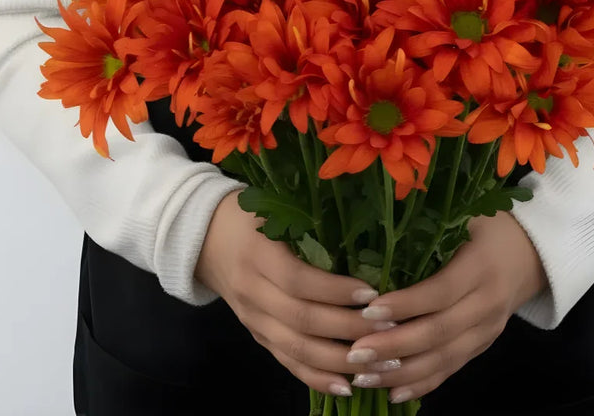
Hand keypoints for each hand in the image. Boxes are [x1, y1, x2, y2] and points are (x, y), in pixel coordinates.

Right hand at [195, 190, 393, 396]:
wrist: (204, 238)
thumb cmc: (251, 216)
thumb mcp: (275, 208)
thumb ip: (311, 223)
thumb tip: (366, 235)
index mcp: (258, 253)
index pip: (298, 279)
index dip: (335, 290)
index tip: (372, 293)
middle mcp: (251, 290)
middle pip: (301, 319)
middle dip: (348, 328)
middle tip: (389, 327)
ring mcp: (252, 318)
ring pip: (295, 348)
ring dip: (338, 360)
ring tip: (377, 360)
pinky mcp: (256, 336)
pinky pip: (286, 362)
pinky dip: (316, 378)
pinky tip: (345, 385)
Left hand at [343, 211, 548, 403]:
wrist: (532, 252)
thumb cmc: (486, 227)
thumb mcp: (464, 216)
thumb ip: (429, 225)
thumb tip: (379, 228)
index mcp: (481, 265)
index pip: (440, 291)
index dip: (405, 304)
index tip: (368, 310)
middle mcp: (488, 302)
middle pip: (440, 332)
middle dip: (395, 347)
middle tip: (355, 352)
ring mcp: (488, 329)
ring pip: (444, 358)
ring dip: (402, 373)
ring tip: (363, 376)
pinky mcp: (484, 346)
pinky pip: (452, 370)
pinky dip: (422, 384)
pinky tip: (392, 392)